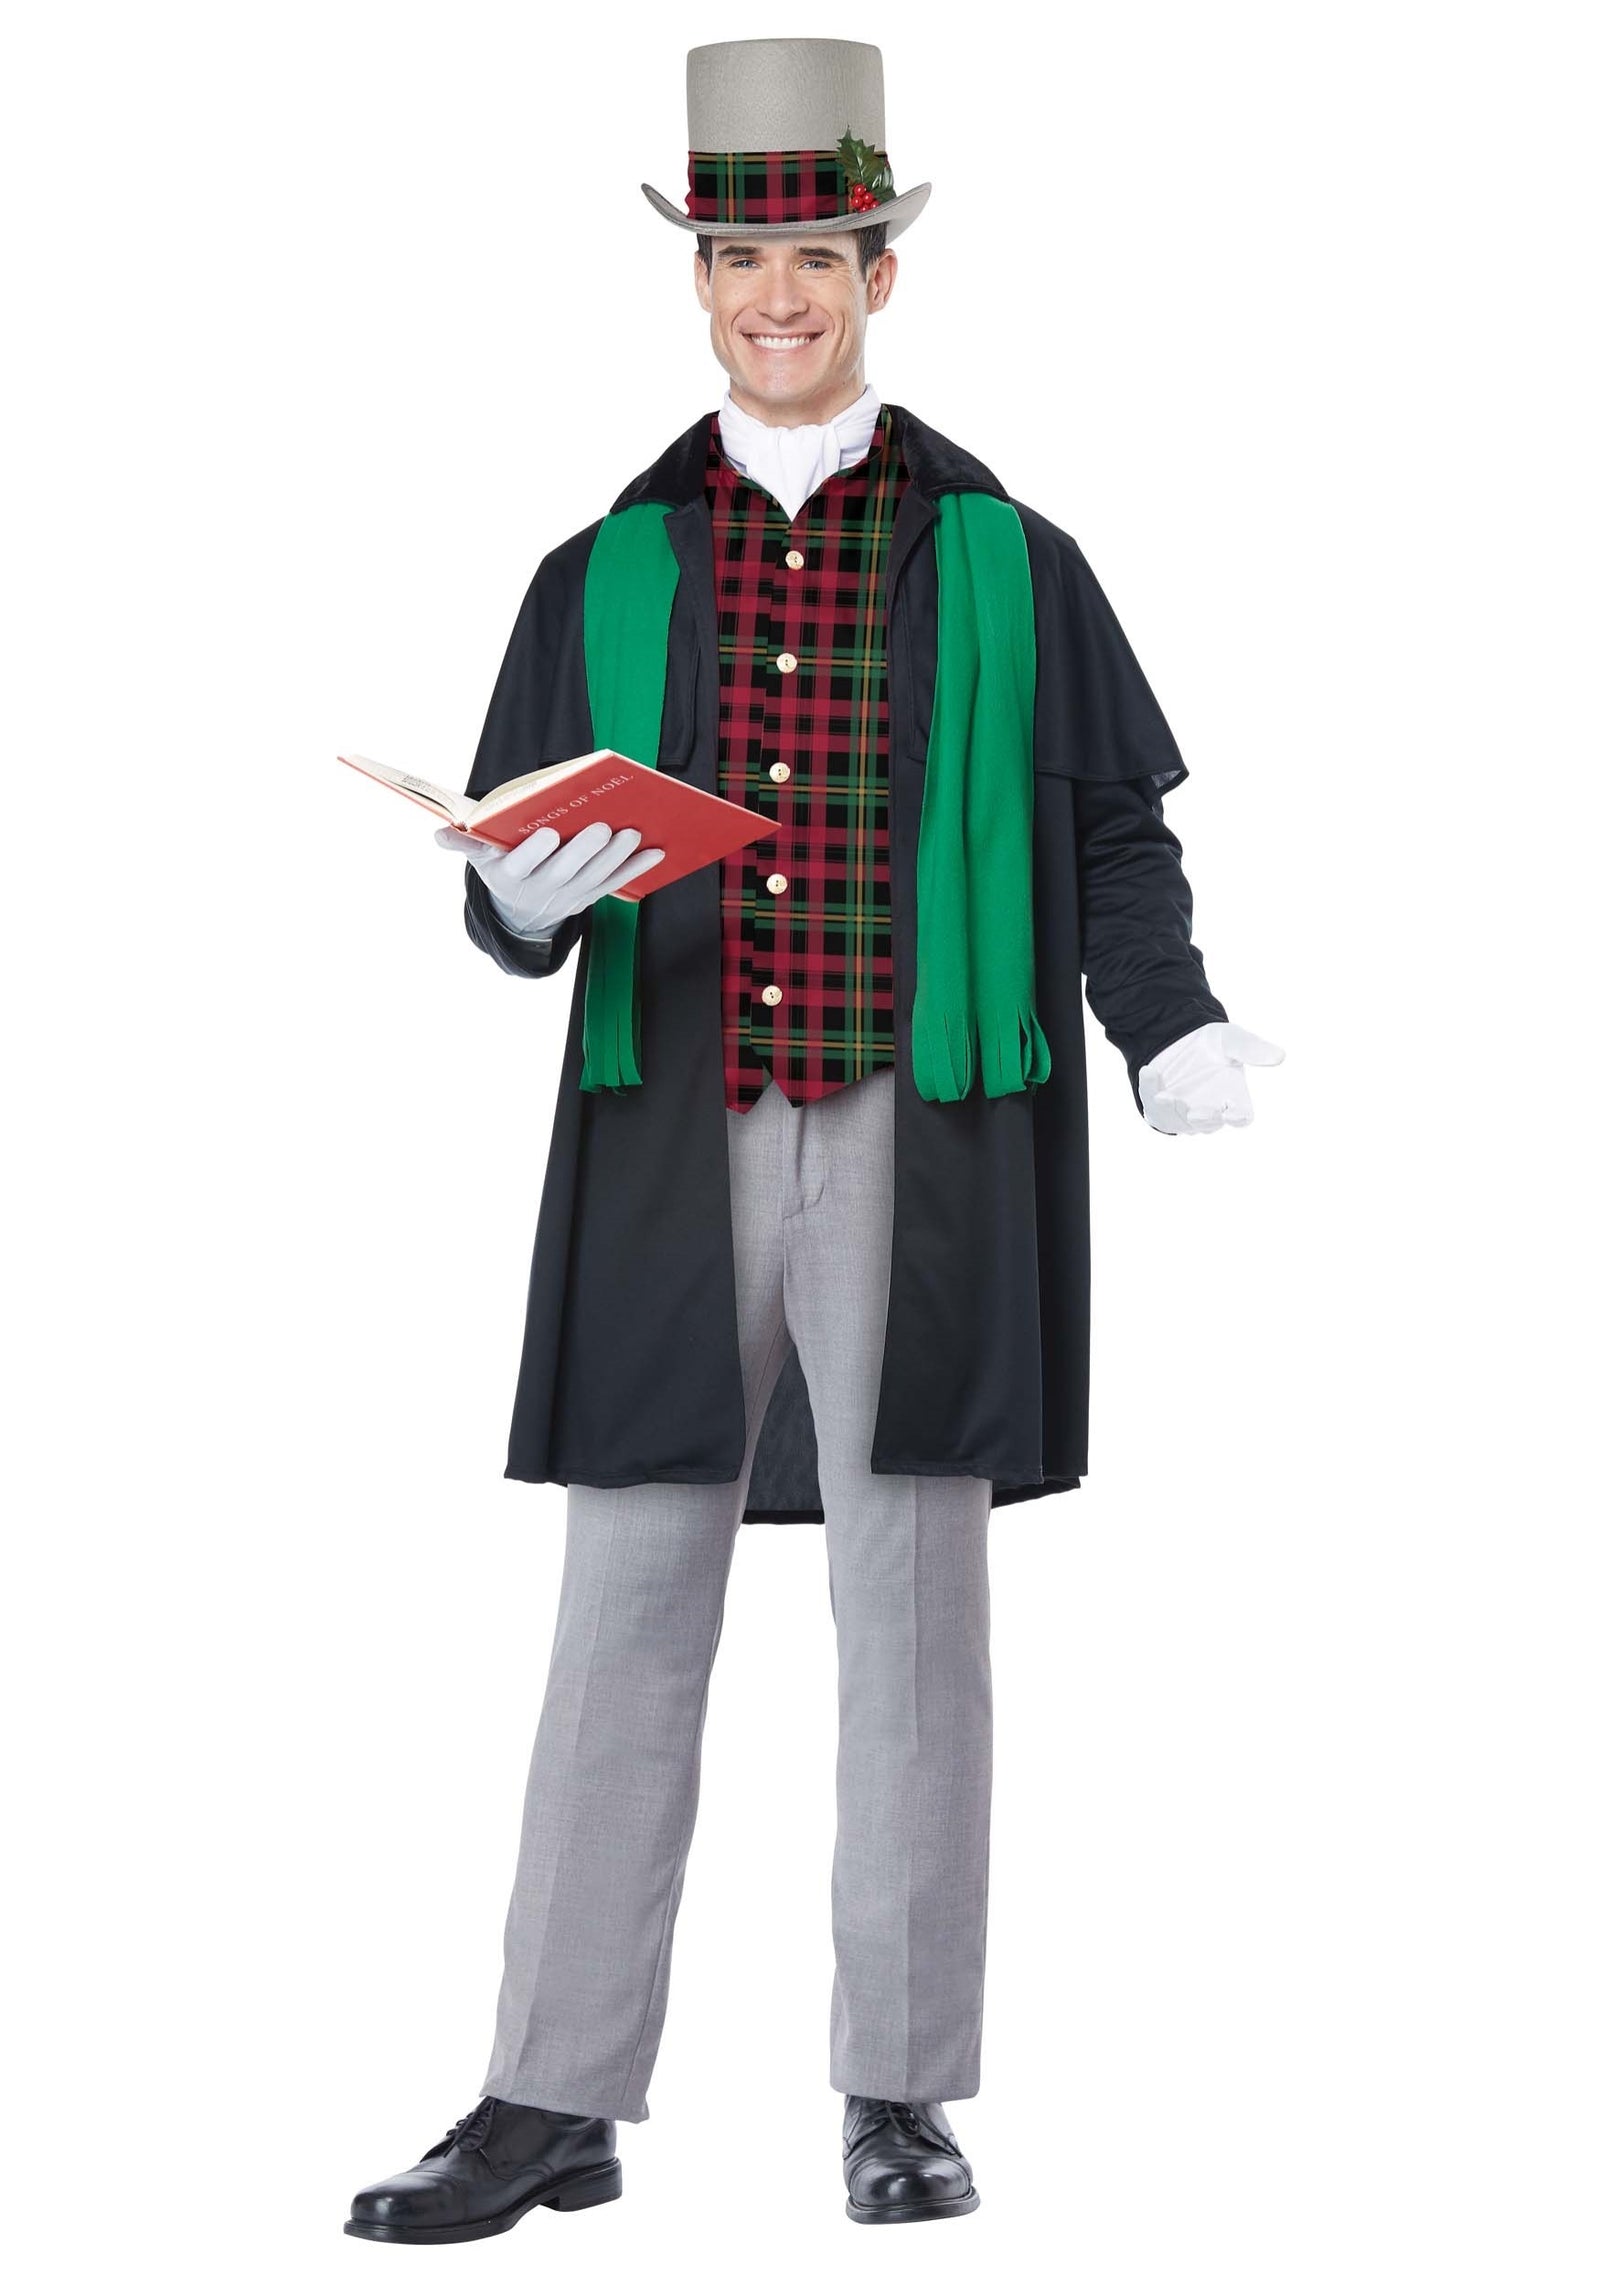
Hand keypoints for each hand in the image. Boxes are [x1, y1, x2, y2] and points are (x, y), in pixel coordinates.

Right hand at [436, 820, 664, 939]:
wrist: (519, 913)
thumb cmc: (500, 865)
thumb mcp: (478, 856)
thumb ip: (463, 842)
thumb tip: (438, 834)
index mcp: (510, 875)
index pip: (520, 865)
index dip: (533, 852)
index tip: (546, 833)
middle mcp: (540, 890)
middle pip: (564, 871)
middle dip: (584, 850)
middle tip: (604, 826)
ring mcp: (568, 896)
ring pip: (595, 877)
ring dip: (616, 857)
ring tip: (633, 832)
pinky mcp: (590, 897)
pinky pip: (615, 884)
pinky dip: (636, 869)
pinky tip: (656, 852)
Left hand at [1137, 1021, 1284, 1134]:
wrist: (1178, 1035)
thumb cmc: (1212, 1041)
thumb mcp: (1231, 1039)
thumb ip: (1252, 1048)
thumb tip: (1280, 1056)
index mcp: (1233, 1098)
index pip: (1241, 1117)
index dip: (1238, 1118)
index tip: (1232, 1114)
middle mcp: (1210, 1110)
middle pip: (1209, 1124)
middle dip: (1202, 1119)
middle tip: (1195, 1112)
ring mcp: (1184, 1113)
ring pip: (1179, 1123)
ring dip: (1172, 1111)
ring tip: (1163, 1095)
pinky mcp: (1161, 1110)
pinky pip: (1154, 1111)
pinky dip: (1149, 1092)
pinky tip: (1149, 1072)